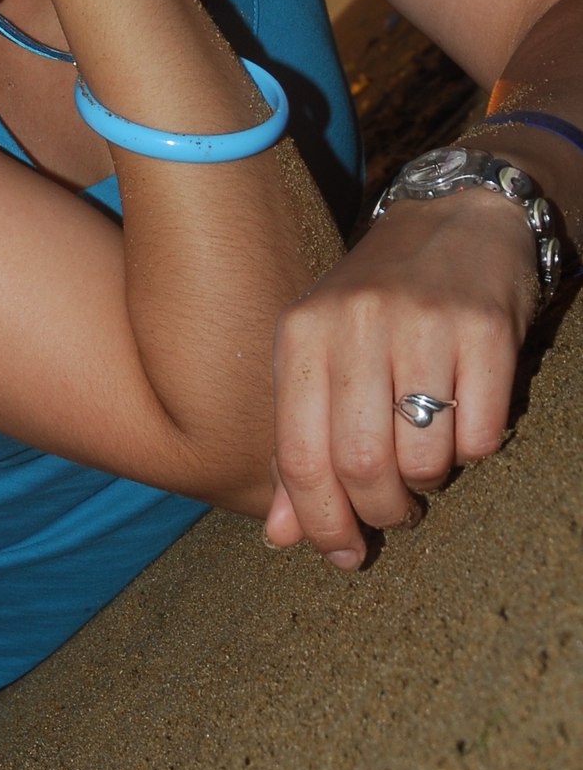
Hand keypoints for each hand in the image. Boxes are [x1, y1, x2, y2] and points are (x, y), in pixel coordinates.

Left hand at [266, 190, 536, 566]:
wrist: (456, 216)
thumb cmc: (376, 304)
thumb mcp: (319, 357)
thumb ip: (296, 443)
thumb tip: (281, 536)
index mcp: (301, 334)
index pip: (299, 456)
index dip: (319, 521)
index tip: (341, 553)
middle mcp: (356, 324)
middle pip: (362, 465)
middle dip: (381, 510)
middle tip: (396, 511)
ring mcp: (424, 324)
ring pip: (425, 457)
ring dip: (430, 480)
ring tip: (427, 456)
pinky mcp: (487, 329)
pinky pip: (482, 435)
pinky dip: (474, 451)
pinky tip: (465, 422)